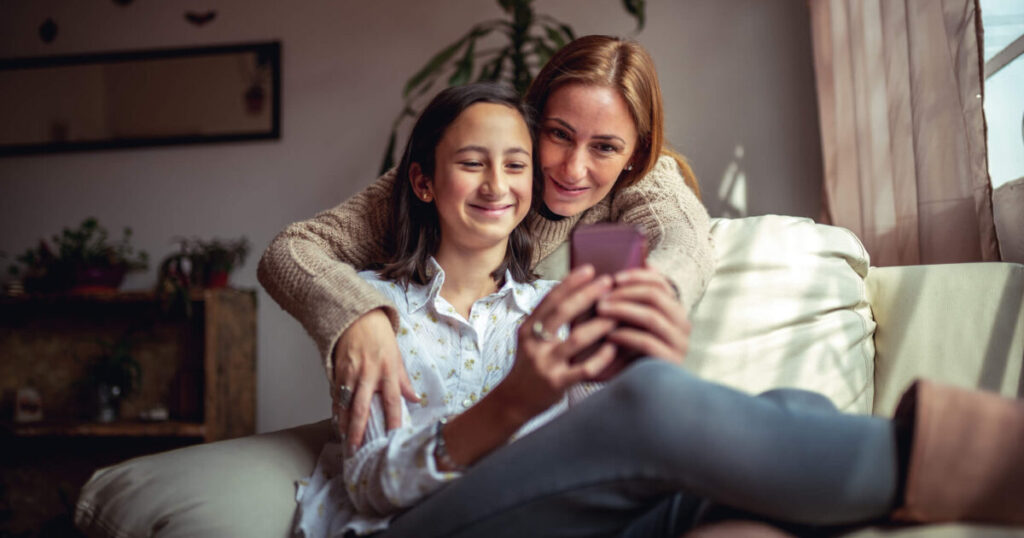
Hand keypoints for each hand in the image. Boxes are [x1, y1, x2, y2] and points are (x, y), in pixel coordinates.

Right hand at [332, 308, 418, 448]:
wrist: (357, 317)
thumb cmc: (380, 336)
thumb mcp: (397, 356)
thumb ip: (404, 380)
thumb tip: (415, 399)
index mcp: (388, 371)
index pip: (392, 401)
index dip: (393, 420)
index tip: (392, 437)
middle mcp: (368, 374)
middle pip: (362, 408)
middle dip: (357, 431)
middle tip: (356, 448)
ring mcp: (350, 373)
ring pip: (345, 404)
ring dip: (344, 424)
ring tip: (345, 440)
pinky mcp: (337, 371)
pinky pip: (336, 395)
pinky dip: (336, 409)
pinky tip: (337, 421)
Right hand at [496, 265, 618, 419]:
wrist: (514, 401)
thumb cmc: (530, 366)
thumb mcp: (532, 340)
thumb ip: (550, 321)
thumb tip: (579, 294)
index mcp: (528, 329)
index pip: (550, 299)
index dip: (570, 283)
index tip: (589, 269)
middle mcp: (535, 343)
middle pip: (562, 312)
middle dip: (587, 294)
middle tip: (608, 282)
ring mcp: (546, 363)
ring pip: (577, 339)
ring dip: (600, 325)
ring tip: (618, 314)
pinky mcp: (557, 383)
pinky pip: (584, 368)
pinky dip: (601, 357)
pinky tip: (614, 347)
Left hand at [596, 268, 690, 364]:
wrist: (640, 390)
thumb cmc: (629, 351)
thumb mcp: (629, 323)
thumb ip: (629, 300)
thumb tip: (628, 268)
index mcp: (674, 310)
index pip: (661, 283)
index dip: (637, 276)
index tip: (613, 277)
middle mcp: (682, 324)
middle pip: (656, 296)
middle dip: (626, 293)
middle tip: (601, 296)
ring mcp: (679, 343)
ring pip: (651, 316)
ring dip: (622, 310)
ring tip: (600, 310)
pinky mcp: (670, 362)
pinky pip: (647, 342)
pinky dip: (626, 335)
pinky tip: (609, 334)